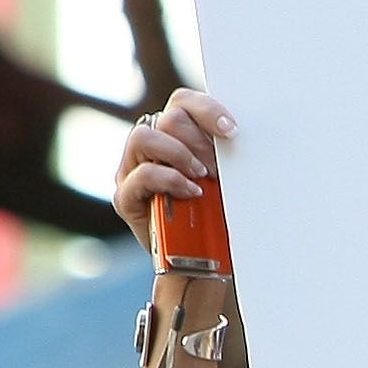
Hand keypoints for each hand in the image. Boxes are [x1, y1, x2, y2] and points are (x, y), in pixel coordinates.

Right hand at [114, 90, 233, 239]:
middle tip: (217, 168)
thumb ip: (226, 155)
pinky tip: (192, 193)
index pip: (183, 103)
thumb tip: (241, 134)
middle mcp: (149, 148)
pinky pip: (141, 175)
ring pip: (145, 138)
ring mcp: (132, 170)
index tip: (232, 131)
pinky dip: (170, 180)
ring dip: (179, 155)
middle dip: (198, 141)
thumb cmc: (218, 218)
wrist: (203, 264)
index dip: (207, 109)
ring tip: (202, 177)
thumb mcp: (227, 181)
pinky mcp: (126, 197)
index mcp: (174, 136)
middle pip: (167, 118)